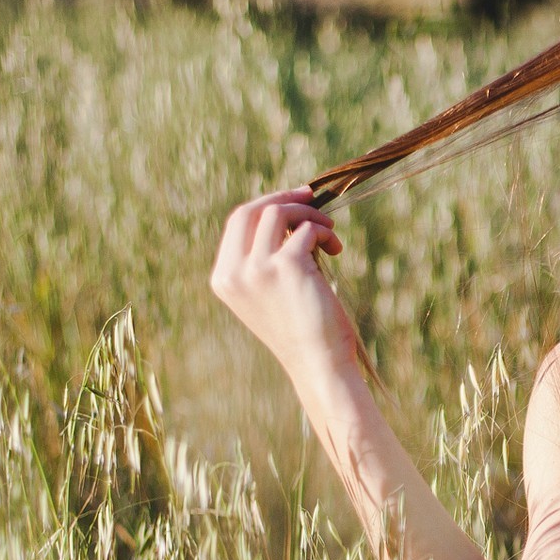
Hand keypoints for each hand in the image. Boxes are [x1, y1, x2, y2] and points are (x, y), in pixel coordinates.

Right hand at [209, 187, 356, 375]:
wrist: (319, 363)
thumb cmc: (303, 330)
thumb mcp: (270, 293)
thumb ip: (263, 258)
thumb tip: (284, 211)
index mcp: (223, 279)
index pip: (237, 223)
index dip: (265, 206)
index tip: (292, 201)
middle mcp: (233, 273)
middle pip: (250, 211)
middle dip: (283, 198)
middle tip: (311, 197)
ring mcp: (257, 269)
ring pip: (278, 212)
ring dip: (309, 215)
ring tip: (329, 232)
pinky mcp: (286, 265)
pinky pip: (307, 229)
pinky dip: (324, 232)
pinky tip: (336, 249)